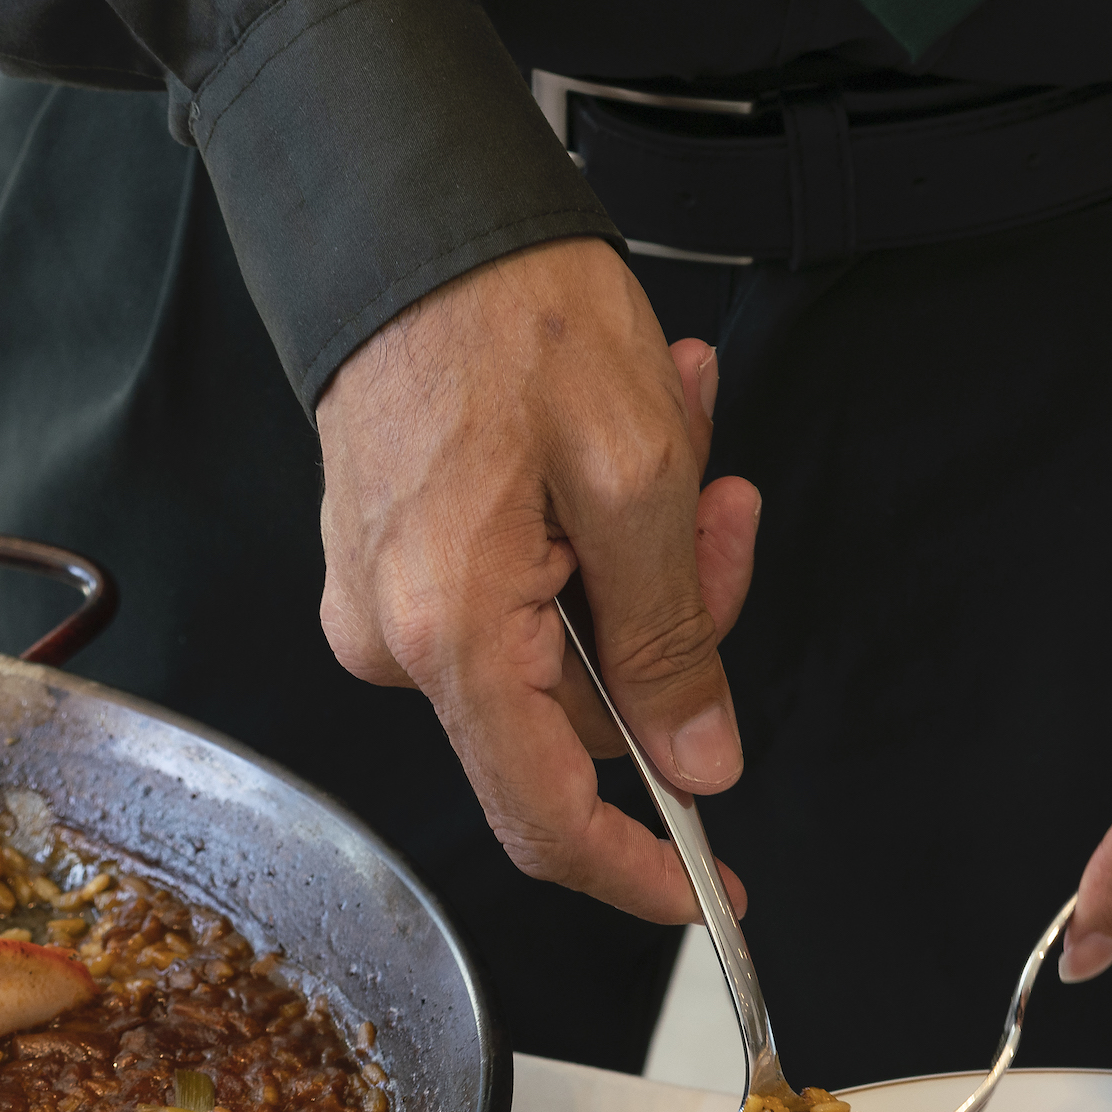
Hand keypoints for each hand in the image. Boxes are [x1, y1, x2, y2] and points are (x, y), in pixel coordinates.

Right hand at [314, 237, 765, 924]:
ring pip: (560, 645)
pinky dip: (587, 532)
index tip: (713, 890)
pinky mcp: (393, 564)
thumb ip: (671, 640)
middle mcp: (394, 641)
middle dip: (676, 623)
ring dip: (642, 556)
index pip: (545, 819)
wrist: (410, 222)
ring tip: (676, 423)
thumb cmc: (508, 319)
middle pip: (576, 715)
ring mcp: (384, 604)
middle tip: (726, 507)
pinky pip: (516, 593)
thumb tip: (696, 759)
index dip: (638, 872)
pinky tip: (620, 437)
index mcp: (450, 635)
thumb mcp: (637, 476)